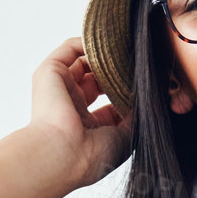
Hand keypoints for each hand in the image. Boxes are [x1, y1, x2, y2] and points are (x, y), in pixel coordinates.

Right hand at [26, 37, 134, 189]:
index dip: (125, 91)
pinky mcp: (49, 73)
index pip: (107, 101)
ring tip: (125, 52)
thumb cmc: (93, 155)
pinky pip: (69, 48)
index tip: (144, 85)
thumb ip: (136, 116)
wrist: (65, 155)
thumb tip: (147, 96)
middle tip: (136, 65)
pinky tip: (107, 44)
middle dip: (116, 71)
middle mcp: (70, 105)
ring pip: (83, 60)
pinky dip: (87, 41)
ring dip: (104, 55)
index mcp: (85, 124)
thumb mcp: (125, 137)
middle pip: (96, 78)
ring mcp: (59, 88)